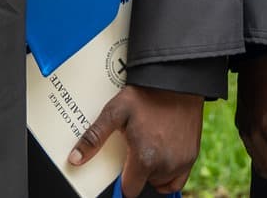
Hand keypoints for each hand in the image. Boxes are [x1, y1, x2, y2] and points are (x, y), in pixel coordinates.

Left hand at [70, 83, 202, 196]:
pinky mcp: (192, 156)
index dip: (124, 179)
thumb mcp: (114, 111)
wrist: (175, 80)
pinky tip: (163, 157)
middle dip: (138, 172)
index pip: (130, 190)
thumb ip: (95, 137)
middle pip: (145, 184)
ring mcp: (181, 162)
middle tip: (136, 147)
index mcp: (144, 158)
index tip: (123, 165)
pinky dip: (170, 174)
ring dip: (154, 173)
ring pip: (161, 182)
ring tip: (149, 147)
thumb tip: (75, 159)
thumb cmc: (145, 95)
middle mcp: (165, 165)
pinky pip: (178, 180)